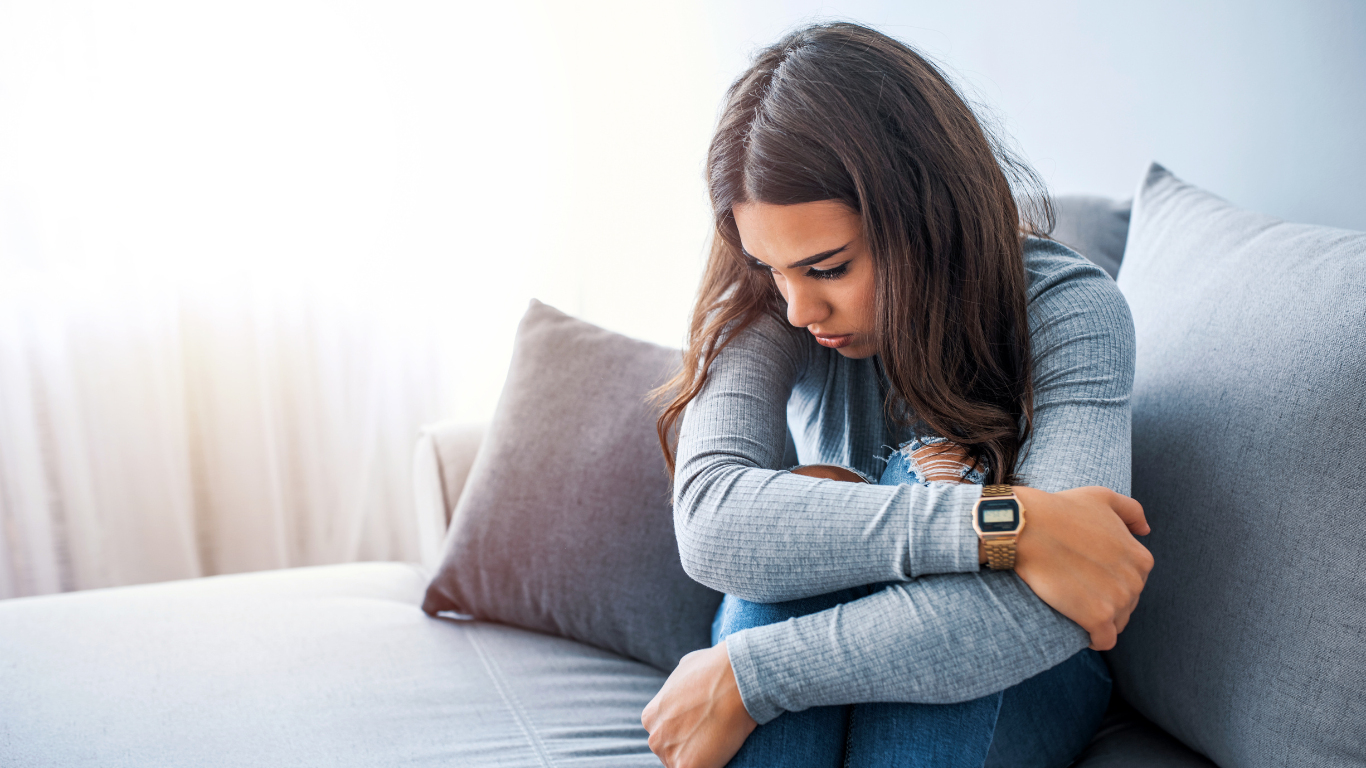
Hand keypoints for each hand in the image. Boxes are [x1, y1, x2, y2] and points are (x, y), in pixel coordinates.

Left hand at [641, 642, 756, 767]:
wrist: (737, 679)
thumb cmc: (716, 668)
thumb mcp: (684, 670)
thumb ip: (676, 688)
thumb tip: (680, 690)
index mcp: (651, 716)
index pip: (664, 735)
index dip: (685, 733)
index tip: (703, 727)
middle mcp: (655, 737)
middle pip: (671, 753)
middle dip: (690, 748)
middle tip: (714, 736)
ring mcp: (669, 754)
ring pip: (684, 764)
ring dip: (701, 759)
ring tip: (722, 742)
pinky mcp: (688, 767)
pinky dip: (713, 765)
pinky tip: (724, 754)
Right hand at [1008, 486, 1153, 650]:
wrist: (1027, 527)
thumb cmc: (1060, 510)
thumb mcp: (1102, 497)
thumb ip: (1132, 511)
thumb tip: (1145, 530)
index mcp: (1140, 558)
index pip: (1134, 582)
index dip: (1110, 580)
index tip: (1087, 575)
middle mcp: (1135, 581)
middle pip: (1126, 605)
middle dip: (1106, 601)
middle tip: (1077, 590)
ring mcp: (1118, 601)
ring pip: (1116, 624)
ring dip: (1100, 621)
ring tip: (1075, 607)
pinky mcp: (1097, 618)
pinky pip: (1104, 640)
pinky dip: (1093, 638)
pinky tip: (1079, 629)